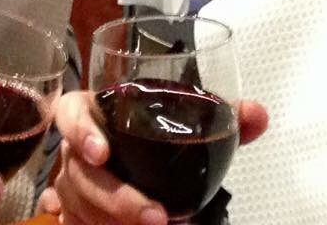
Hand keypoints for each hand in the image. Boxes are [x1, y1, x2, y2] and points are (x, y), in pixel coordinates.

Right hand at [39, 91, 267, 224]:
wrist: (138, 159)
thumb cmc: (153, 135)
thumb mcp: (185, 124)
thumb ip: (222, 118)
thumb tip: (257, 115)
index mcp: (97, 113)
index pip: (70, 113)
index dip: (80, 131)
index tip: (102, 153)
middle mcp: (77, 148)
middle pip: (80, 172)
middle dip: (116, 198)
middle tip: (155, 217)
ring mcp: (73, 183)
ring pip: (79, 205)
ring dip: (112, 221)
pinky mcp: (75, 211)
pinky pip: (77, 223)